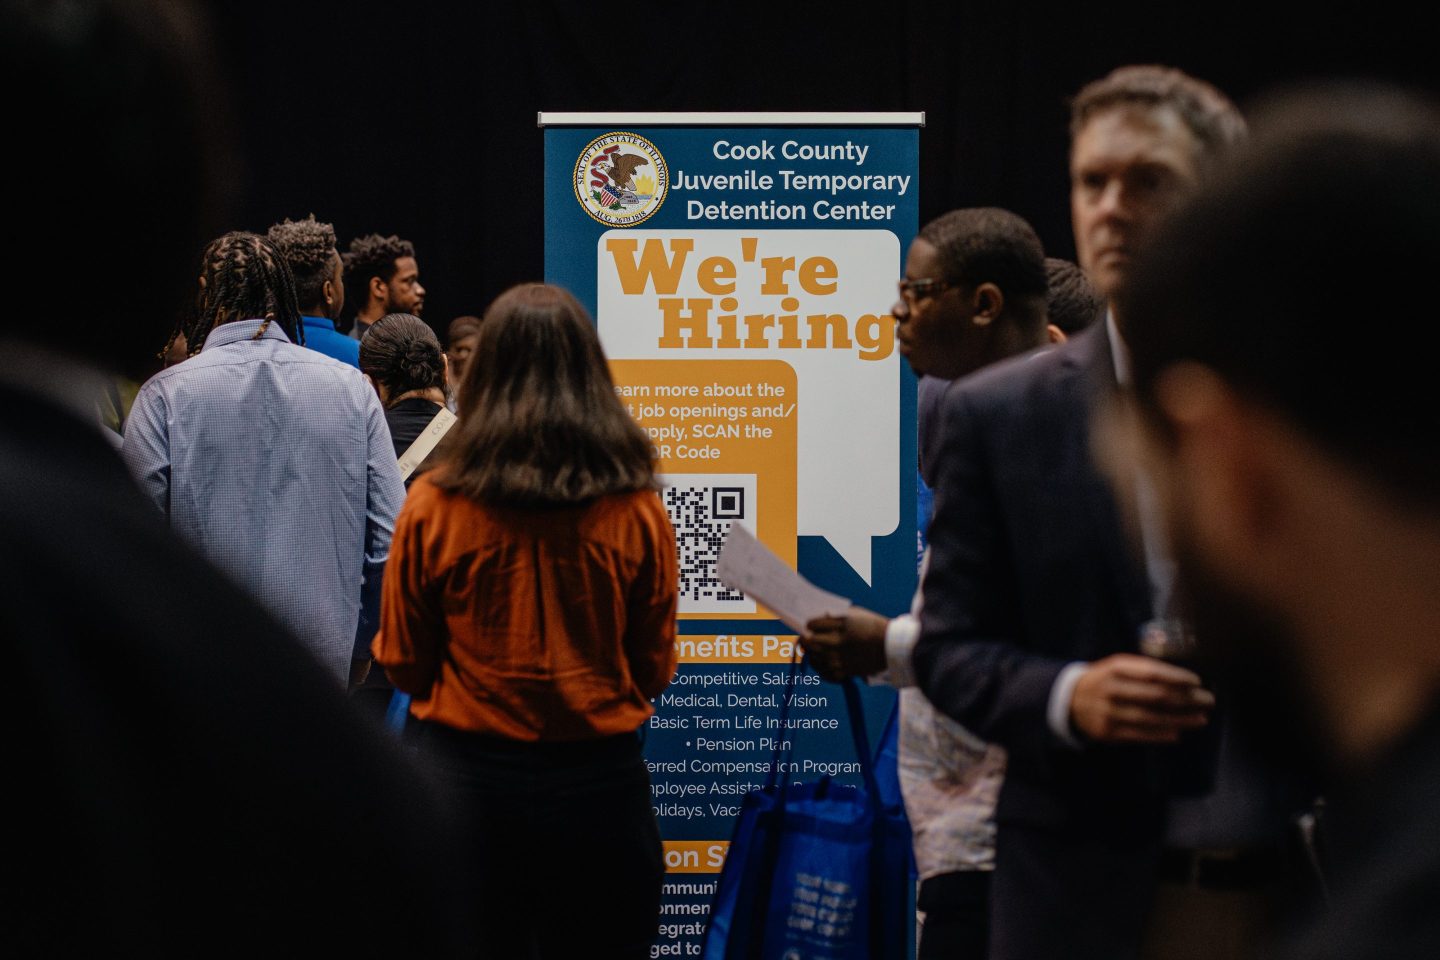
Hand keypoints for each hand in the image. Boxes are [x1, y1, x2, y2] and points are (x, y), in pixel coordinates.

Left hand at [800, 609, 889, 681]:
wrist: (892, 646)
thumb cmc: (874, 626)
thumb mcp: (855, 613)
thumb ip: (836, 616)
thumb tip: (820, 619)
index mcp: (841, 625)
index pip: (812, 625)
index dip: (810, 625)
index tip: (812, 626)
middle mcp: (838, 642)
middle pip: (809, 642)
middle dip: (805, 639)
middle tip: (806, 638)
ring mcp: (840, 658)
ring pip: (814, 659)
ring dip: (812, 654)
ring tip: (816, 651)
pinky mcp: (845, 671)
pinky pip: (825, 673)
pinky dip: (821, 669)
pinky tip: (824, 663)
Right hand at [1069, 654, 1213, 743]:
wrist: (1070, 699)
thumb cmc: (1106, 680)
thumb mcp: (1118, 666)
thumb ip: (1145, 671)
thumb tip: (1186, 682)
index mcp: (1115, 668)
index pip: (1151, 672)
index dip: (1176, 677)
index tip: (1197, 682)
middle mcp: (1111, 689)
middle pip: (1155, 696)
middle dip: (1186, 699)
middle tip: (1208, 701)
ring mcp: (1108, 712)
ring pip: (1151, 718)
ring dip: (1180, 720)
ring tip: (1201, 719)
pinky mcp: (1107, 732)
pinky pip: (1139, 735)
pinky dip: (1160, 735)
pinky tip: (1177, 733)